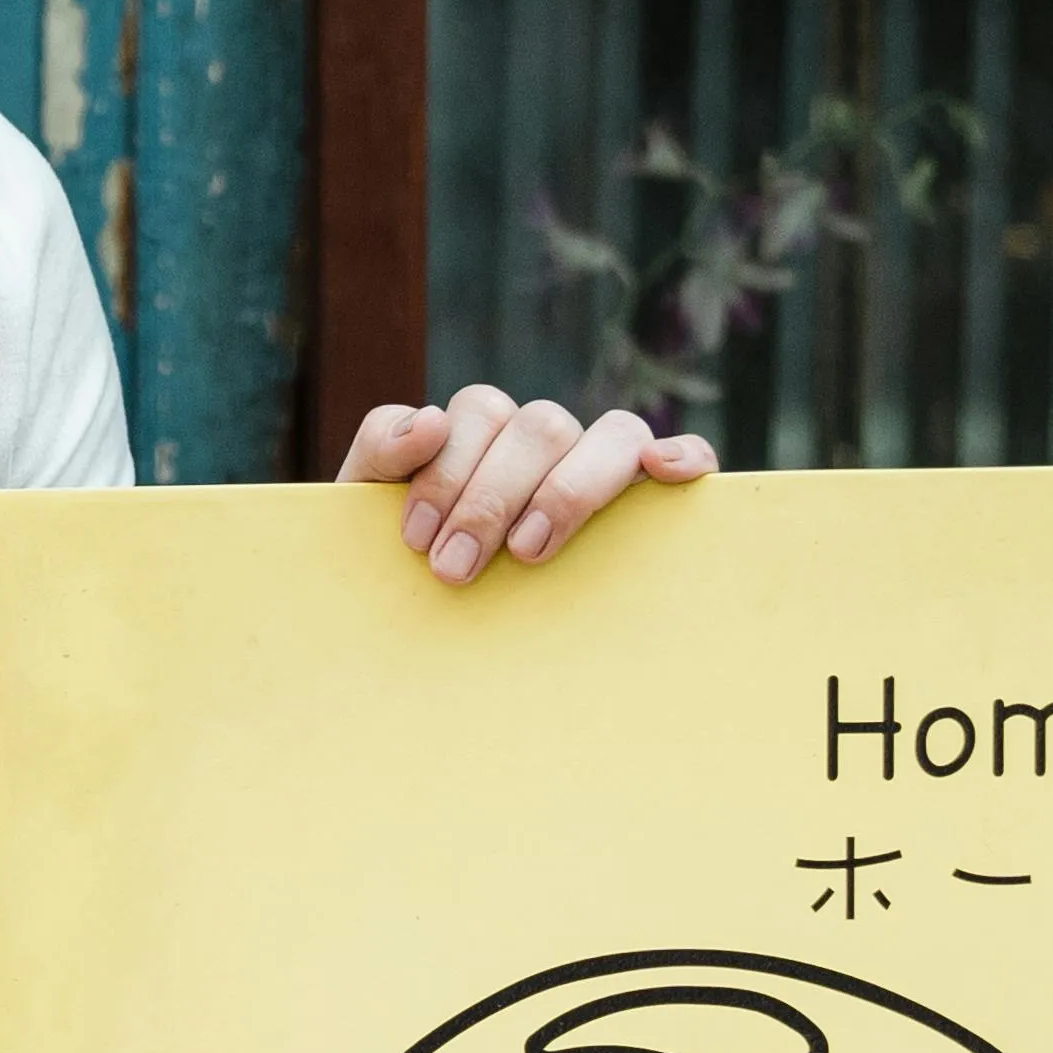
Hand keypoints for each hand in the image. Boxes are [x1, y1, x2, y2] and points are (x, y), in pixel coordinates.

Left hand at [335, 389, 714, 587]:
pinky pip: (684, 453)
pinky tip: (664, 472)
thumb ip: (380, 456)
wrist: (416, 639)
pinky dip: (682, 453)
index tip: (416, 539)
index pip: (479, 413)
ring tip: (530, 551)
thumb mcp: (368, 516)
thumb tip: (427, 420)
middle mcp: (544, 442)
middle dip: (492, 497)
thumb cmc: (405, 573)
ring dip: (570, 489)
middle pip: (541, 426)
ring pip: (614, 432)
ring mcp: (600, 465)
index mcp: (481, 436)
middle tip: (454, 569)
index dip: (447, 470)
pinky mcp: (651, 496)